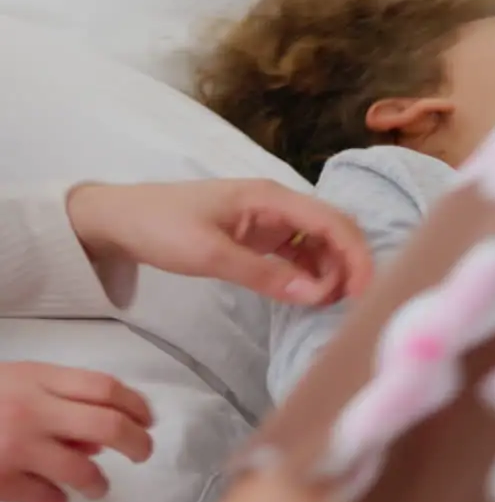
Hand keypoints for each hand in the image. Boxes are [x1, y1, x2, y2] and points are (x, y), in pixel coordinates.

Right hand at [0, 362, 152, 501]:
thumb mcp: (13, 381)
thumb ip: (56, 400)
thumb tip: (98, 440)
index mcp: (36, 379)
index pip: (103, 387)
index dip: (135, 404)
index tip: (148, 420)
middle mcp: (33, 412)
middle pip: (107, 425)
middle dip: (136, 442)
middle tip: (142, 454)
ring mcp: (18, 448)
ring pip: (81, 471)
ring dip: (97, 483)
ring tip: (98, 488)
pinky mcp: (2, 482)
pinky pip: (45, 496)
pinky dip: (57, 500)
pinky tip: (58, 499)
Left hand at [67, 179, 372, 304]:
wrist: (120, 220)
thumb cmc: (161, 227)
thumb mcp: (210, 254)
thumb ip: (263, 274)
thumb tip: (315, 294)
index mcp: (269, 197)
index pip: (331, 221)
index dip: (355, 254)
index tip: (366, 291)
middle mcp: (277, 204)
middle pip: (333, 229)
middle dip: (350, 263)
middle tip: (352, 304)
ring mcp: (269, 220)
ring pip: (319, 243)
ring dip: (332, 271)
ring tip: (330, 305)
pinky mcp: (259, 237)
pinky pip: (298, 254)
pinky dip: (311, 273)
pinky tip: (311, 296)